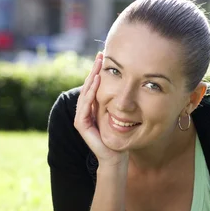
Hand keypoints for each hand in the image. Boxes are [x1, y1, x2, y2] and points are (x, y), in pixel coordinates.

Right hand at [74, 53, 127, 167]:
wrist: (116, 156)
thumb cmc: (121, 136)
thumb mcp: (122, 113)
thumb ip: (119, 100)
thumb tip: (128, 82)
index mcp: (93, 107)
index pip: (94, 85)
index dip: (98, 71)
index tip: (105, 56)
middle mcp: (85, 111)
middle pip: (88, 86)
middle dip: (94, 70)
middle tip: (100, 55)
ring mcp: (82, 118)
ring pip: (85, 94)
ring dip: (91, 79)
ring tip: (98, 66)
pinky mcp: (81, 126)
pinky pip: (84, 107)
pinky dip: (90, 94)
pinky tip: (96, 83)